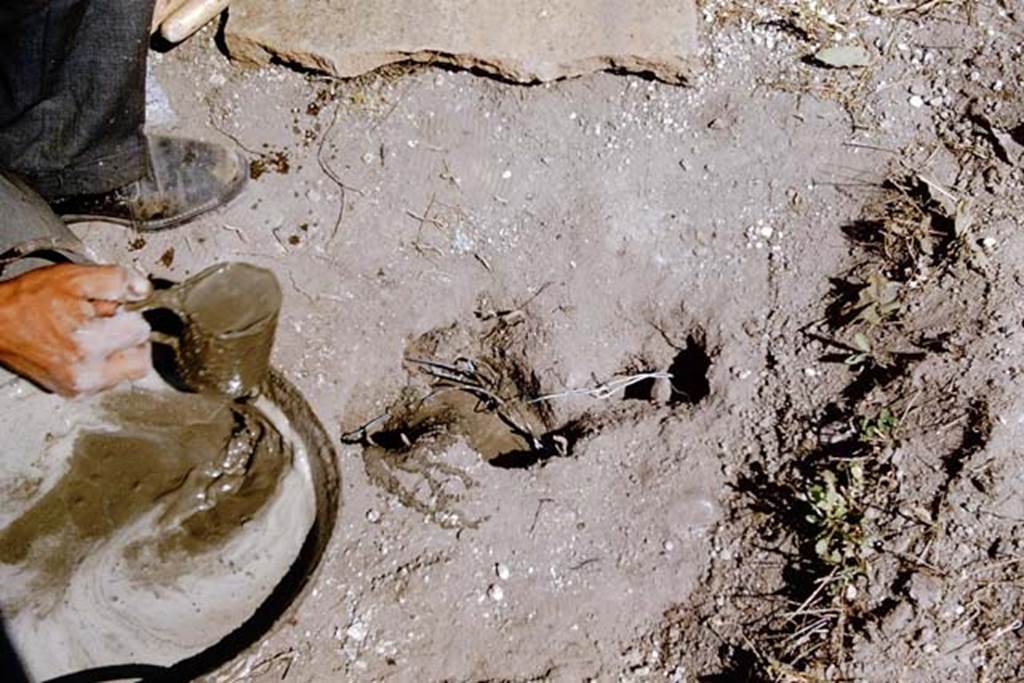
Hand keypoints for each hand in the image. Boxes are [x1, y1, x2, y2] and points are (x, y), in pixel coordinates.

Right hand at [0, 264, 152, 396]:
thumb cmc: (27, 301)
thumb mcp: (74, 278)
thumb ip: (116, 280)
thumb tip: (143, 289)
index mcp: (88, 345)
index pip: (141, 331)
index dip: (129, 314)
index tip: (111, 309)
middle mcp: (86, 373)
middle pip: (140, 361)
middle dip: (131, 340)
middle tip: (108, 324)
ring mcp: (79, 387)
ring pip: (126, 373)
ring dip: (119, 353)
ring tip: (92, 334)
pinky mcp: (73, 392)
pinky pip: (107, 380)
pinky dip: (104, 364)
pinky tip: (84, 347)